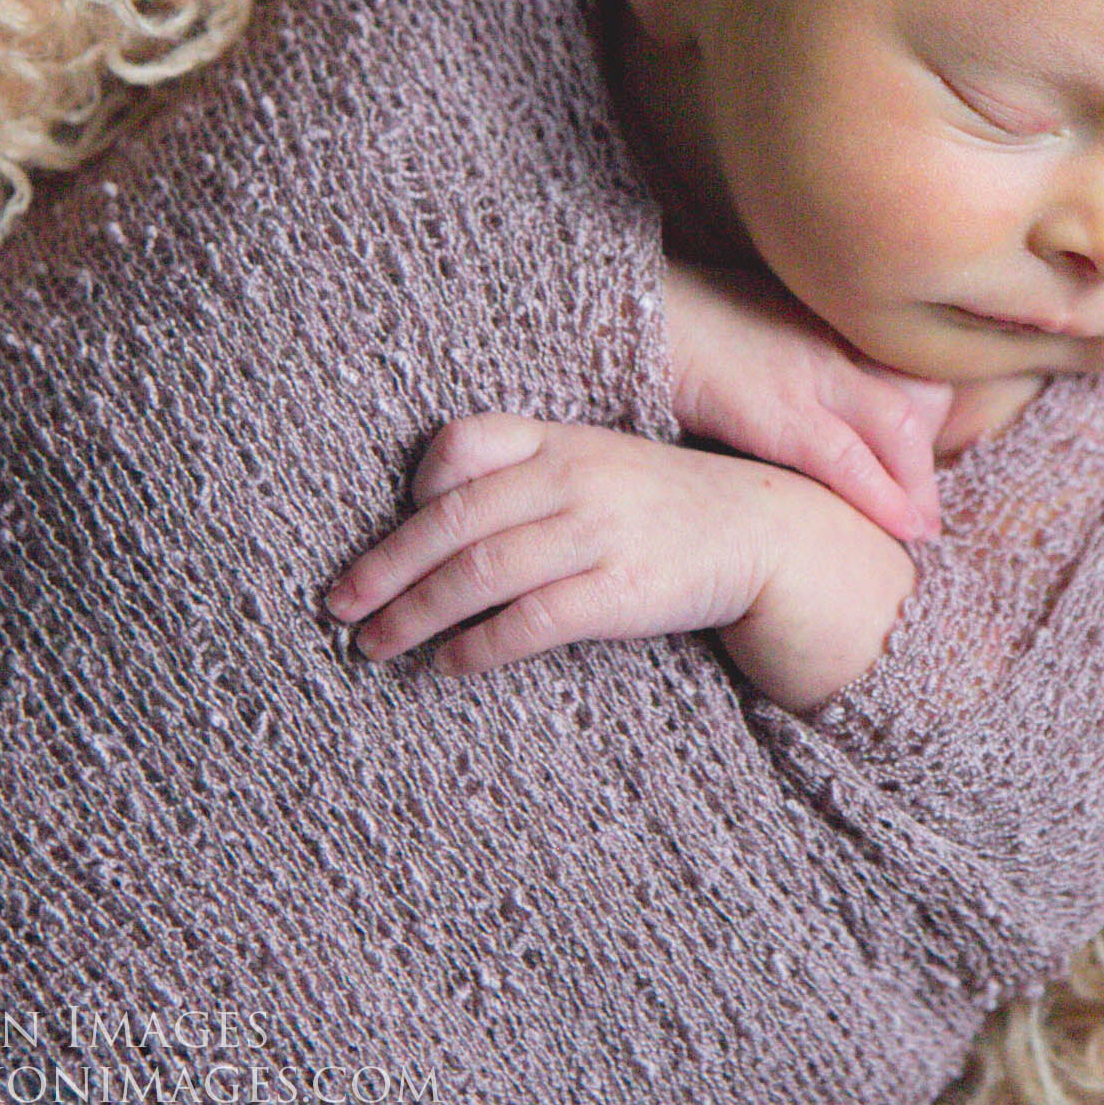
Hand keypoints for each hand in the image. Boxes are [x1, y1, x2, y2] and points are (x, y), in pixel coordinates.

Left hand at [321, 411, 915, 705]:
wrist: (765, 534)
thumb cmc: (663, 506)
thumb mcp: (598, 464)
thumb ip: (526, 474)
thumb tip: (430, 522)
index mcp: (561, 440)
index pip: (462, 445)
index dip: (413, 490)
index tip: (390, 534)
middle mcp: (574, 478)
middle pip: (452, 522)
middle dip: (384, 569)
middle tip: (339, 607)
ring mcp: (599, 533)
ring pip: (478, 575)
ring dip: (413, 616)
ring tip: (375, 646)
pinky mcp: (622, 590)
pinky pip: (529, 622)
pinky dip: (477, 647)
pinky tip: (448, 664)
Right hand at [665, 260, 952, 542]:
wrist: (631, 309)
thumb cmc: (682, 319)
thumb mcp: (757, 318)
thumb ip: (794, 344)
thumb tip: (805, 379)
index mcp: (829, 320)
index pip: (911, 364)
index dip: (927, 412)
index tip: (919, 454)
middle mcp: (833, 342)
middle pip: (924, 394)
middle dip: (929, 455)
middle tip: (925, 506)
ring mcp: (812, 374)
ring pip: (903, 429)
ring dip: (919, 486)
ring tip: (921, 530)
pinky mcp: (779, 412)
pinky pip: (849, 462)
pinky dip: (884, 498)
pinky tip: (905, 528)